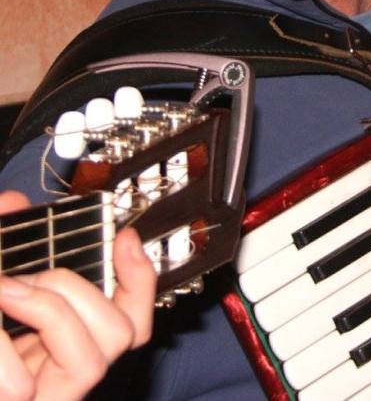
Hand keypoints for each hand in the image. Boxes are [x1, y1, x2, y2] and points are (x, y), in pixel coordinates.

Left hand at [0, 190, 156, 400]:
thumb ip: (0, 243)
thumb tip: (14, 207)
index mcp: (53, 344)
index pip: (128, 317)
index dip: (139, 277)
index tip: (123, 236)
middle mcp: (55, 375)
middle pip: (124, 333)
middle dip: (83, 289)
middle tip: (29, 274)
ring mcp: (42, 396)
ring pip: (98, 357)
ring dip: (57, 308)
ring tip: (7, 290)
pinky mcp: (20, 400)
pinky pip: (42, 379)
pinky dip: (35, 324)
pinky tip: (2, 299)